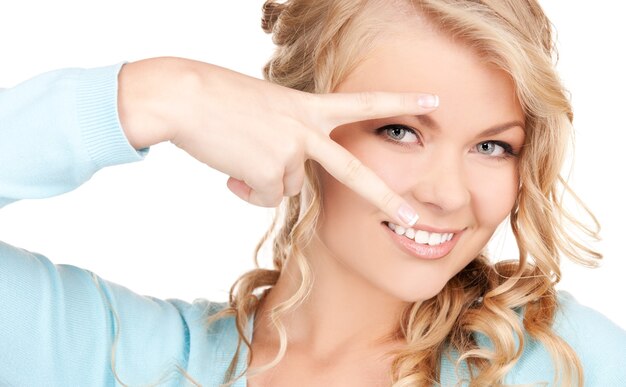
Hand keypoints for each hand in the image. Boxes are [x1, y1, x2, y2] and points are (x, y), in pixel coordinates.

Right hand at [118, 57, 437, 226]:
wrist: (185, 97)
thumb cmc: (220, 100)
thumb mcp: (267, 111)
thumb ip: (287, 139)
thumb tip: (280, 183)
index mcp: (309, 106)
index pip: (364, 103)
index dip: (400, 101)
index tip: (433, 100)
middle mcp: (307, 129)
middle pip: (354, 172)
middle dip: (386, 199)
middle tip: (415, 220)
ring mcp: (290, 151)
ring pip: (286, 188)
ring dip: (263, 179)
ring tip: (238, 153)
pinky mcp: (269, 172)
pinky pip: (264, 197)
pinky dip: (247, 190)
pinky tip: (230, 168)